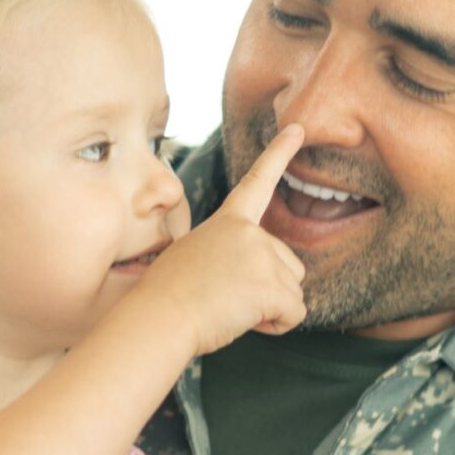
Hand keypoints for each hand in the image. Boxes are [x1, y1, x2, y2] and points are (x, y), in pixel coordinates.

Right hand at [128, 122, 306, 353]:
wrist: (157, 318)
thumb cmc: (166, 298)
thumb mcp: (192, 259)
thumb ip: (226, 257)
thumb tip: (240, 279)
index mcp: (228, 222)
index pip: (257, 183)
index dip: (279, 154)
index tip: (298, 129)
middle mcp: (249, 232)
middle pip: (289, 265)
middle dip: (269, 290)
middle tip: (225, 298)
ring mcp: (262, 256)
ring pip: (293, 291)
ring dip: (271, 309)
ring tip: (229, 308)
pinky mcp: (271, 286)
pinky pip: (295, 314)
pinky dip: (277, 325)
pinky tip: (243, 320)